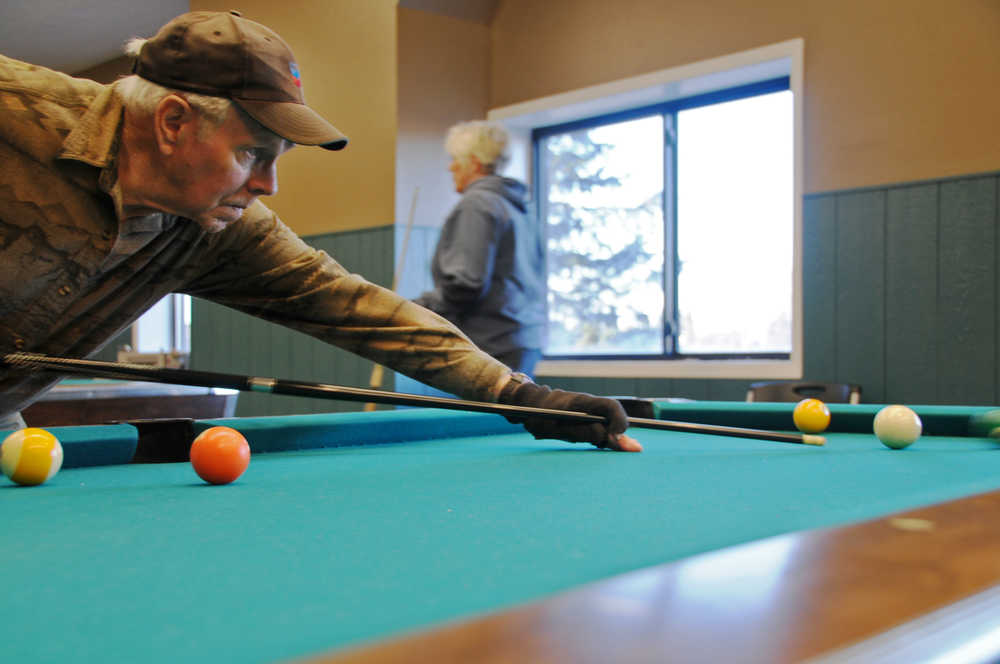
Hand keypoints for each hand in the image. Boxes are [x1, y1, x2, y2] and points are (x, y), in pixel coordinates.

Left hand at [498, 376, 641, 451]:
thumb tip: (611, 439)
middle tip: (606, 447)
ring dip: (606, 437)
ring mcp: (586, 409)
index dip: (620, 423)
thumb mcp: (561, 428)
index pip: (612, 407)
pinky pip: (598, 426)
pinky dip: (599, 436)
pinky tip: (590, 442)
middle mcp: (588, 403)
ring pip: (606, 423)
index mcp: (582, 402)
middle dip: (615, 435)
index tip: (615, 440)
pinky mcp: (583, 416)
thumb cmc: (540, 416)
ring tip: (595, 445)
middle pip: (612, 417)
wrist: (526, 405)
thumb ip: (587, 433)